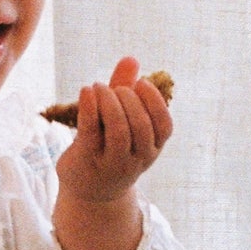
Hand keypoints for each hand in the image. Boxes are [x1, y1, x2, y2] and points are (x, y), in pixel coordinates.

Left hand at [54, 57, 172, 203]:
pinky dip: (90, 107)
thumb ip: (125, 89)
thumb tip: (131, 58)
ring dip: (110, 102)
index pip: (164, 126)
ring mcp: (112, 162)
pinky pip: (91, 131)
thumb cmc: (109, 147)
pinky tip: (86, 90)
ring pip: (119, 131)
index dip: (154, 101)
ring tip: (98, 86)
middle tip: (114, 88)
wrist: (89, 191)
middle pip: (141, 125)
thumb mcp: (121, 119)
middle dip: (129, 99)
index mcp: (152, 148)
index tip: (140, 83)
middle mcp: (137, 159)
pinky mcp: (87, 159)